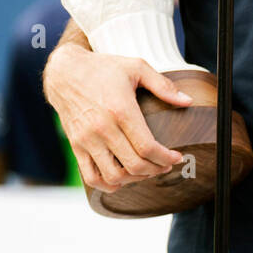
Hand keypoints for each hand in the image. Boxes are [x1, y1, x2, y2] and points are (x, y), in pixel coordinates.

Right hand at [43, 44, 191, 191]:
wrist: (65, 72)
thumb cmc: (103, 68)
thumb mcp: (136, 67)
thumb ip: (163, 86)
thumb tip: (188, 101)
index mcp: (120, 110)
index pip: (147, 147)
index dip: (166, 158)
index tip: (176, 157)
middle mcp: (102, 128)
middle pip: (134, 165)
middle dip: (156, 170)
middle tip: (165, 164)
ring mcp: (87, 140)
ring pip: (113, 176)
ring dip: (134, 179)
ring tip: (145, 170)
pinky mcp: (76, 146)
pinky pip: (91, 177)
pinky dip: (108, 185)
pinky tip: (122, 178)